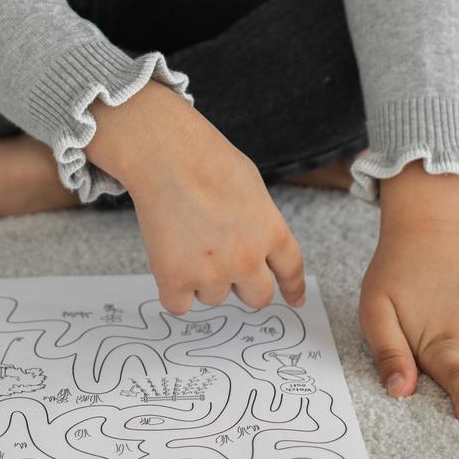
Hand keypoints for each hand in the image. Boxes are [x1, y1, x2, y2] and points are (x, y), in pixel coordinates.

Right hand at [84, 80, 304, 315]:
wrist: (164, 153)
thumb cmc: (205, 158)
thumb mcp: (252, 186)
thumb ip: (260, 223)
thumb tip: (256, 247)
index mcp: (271, 231)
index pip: (291, 270)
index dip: (293, 288)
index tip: (294, 300)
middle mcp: (247, 258)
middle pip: (257, 297)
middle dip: (244, 285)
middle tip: (223, 262)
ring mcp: (212, 272)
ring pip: (214, 297)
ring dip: (203, 279)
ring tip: (187, 238)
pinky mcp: (176, 278)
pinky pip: (179, 305)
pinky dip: (174, 289)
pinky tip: (169, 260)